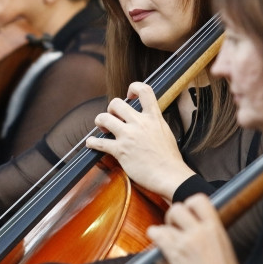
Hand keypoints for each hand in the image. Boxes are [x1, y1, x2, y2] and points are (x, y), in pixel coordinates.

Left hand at [85, 82, 194, 200]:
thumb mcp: (166, 131)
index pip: (144, 90)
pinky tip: (91, 143)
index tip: (129, 95)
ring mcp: (129, 136)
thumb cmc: (170, 159)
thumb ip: (154, 122)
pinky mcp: (120, 150)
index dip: (133, 87)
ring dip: (100, 121)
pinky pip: (99, 142)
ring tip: (103, 128)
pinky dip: (92, 142)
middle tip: (113, 117)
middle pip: (116, 103)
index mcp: (154, 117)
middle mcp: (140, 123)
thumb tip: (147, 118)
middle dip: (111, 109)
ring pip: (104, 118)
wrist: (170, 176)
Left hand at [147, 194, 237, 263]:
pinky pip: (156, 232)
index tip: (188, 215)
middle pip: (178, 207)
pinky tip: (160, 245)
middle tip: (175, 228)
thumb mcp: (223, 249)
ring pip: (166, 220)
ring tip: (167, 239)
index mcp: (216, 229)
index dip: (189, 205)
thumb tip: (195, 224)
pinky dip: (155, 236)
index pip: (199, 199)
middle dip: (173, 216)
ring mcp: (187, 241)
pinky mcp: (174, 251)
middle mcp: (201, 232)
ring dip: (163, 229)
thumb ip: (210, 234)